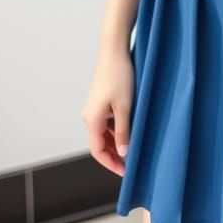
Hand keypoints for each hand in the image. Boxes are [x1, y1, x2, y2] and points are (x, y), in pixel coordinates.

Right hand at [81, 44, 133, 176]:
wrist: (114, 51)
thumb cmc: (120, 76)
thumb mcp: (125, 107)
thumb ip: (123, 132)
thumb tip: (122, 153)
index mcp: (92, 120)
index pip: (97, 151)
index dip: (111, 164)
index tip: (125, 172)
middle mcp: (89, 116)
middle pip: (99, 144)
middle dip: (113, 156)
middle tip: (131, 164)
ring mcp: (94, 107)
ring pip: (103, 133)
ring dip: (116, 143)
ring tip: (133, 148)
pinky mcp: (100, 100)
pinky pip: (106, 122)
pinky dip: (116, 130)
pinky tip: (130, 130)